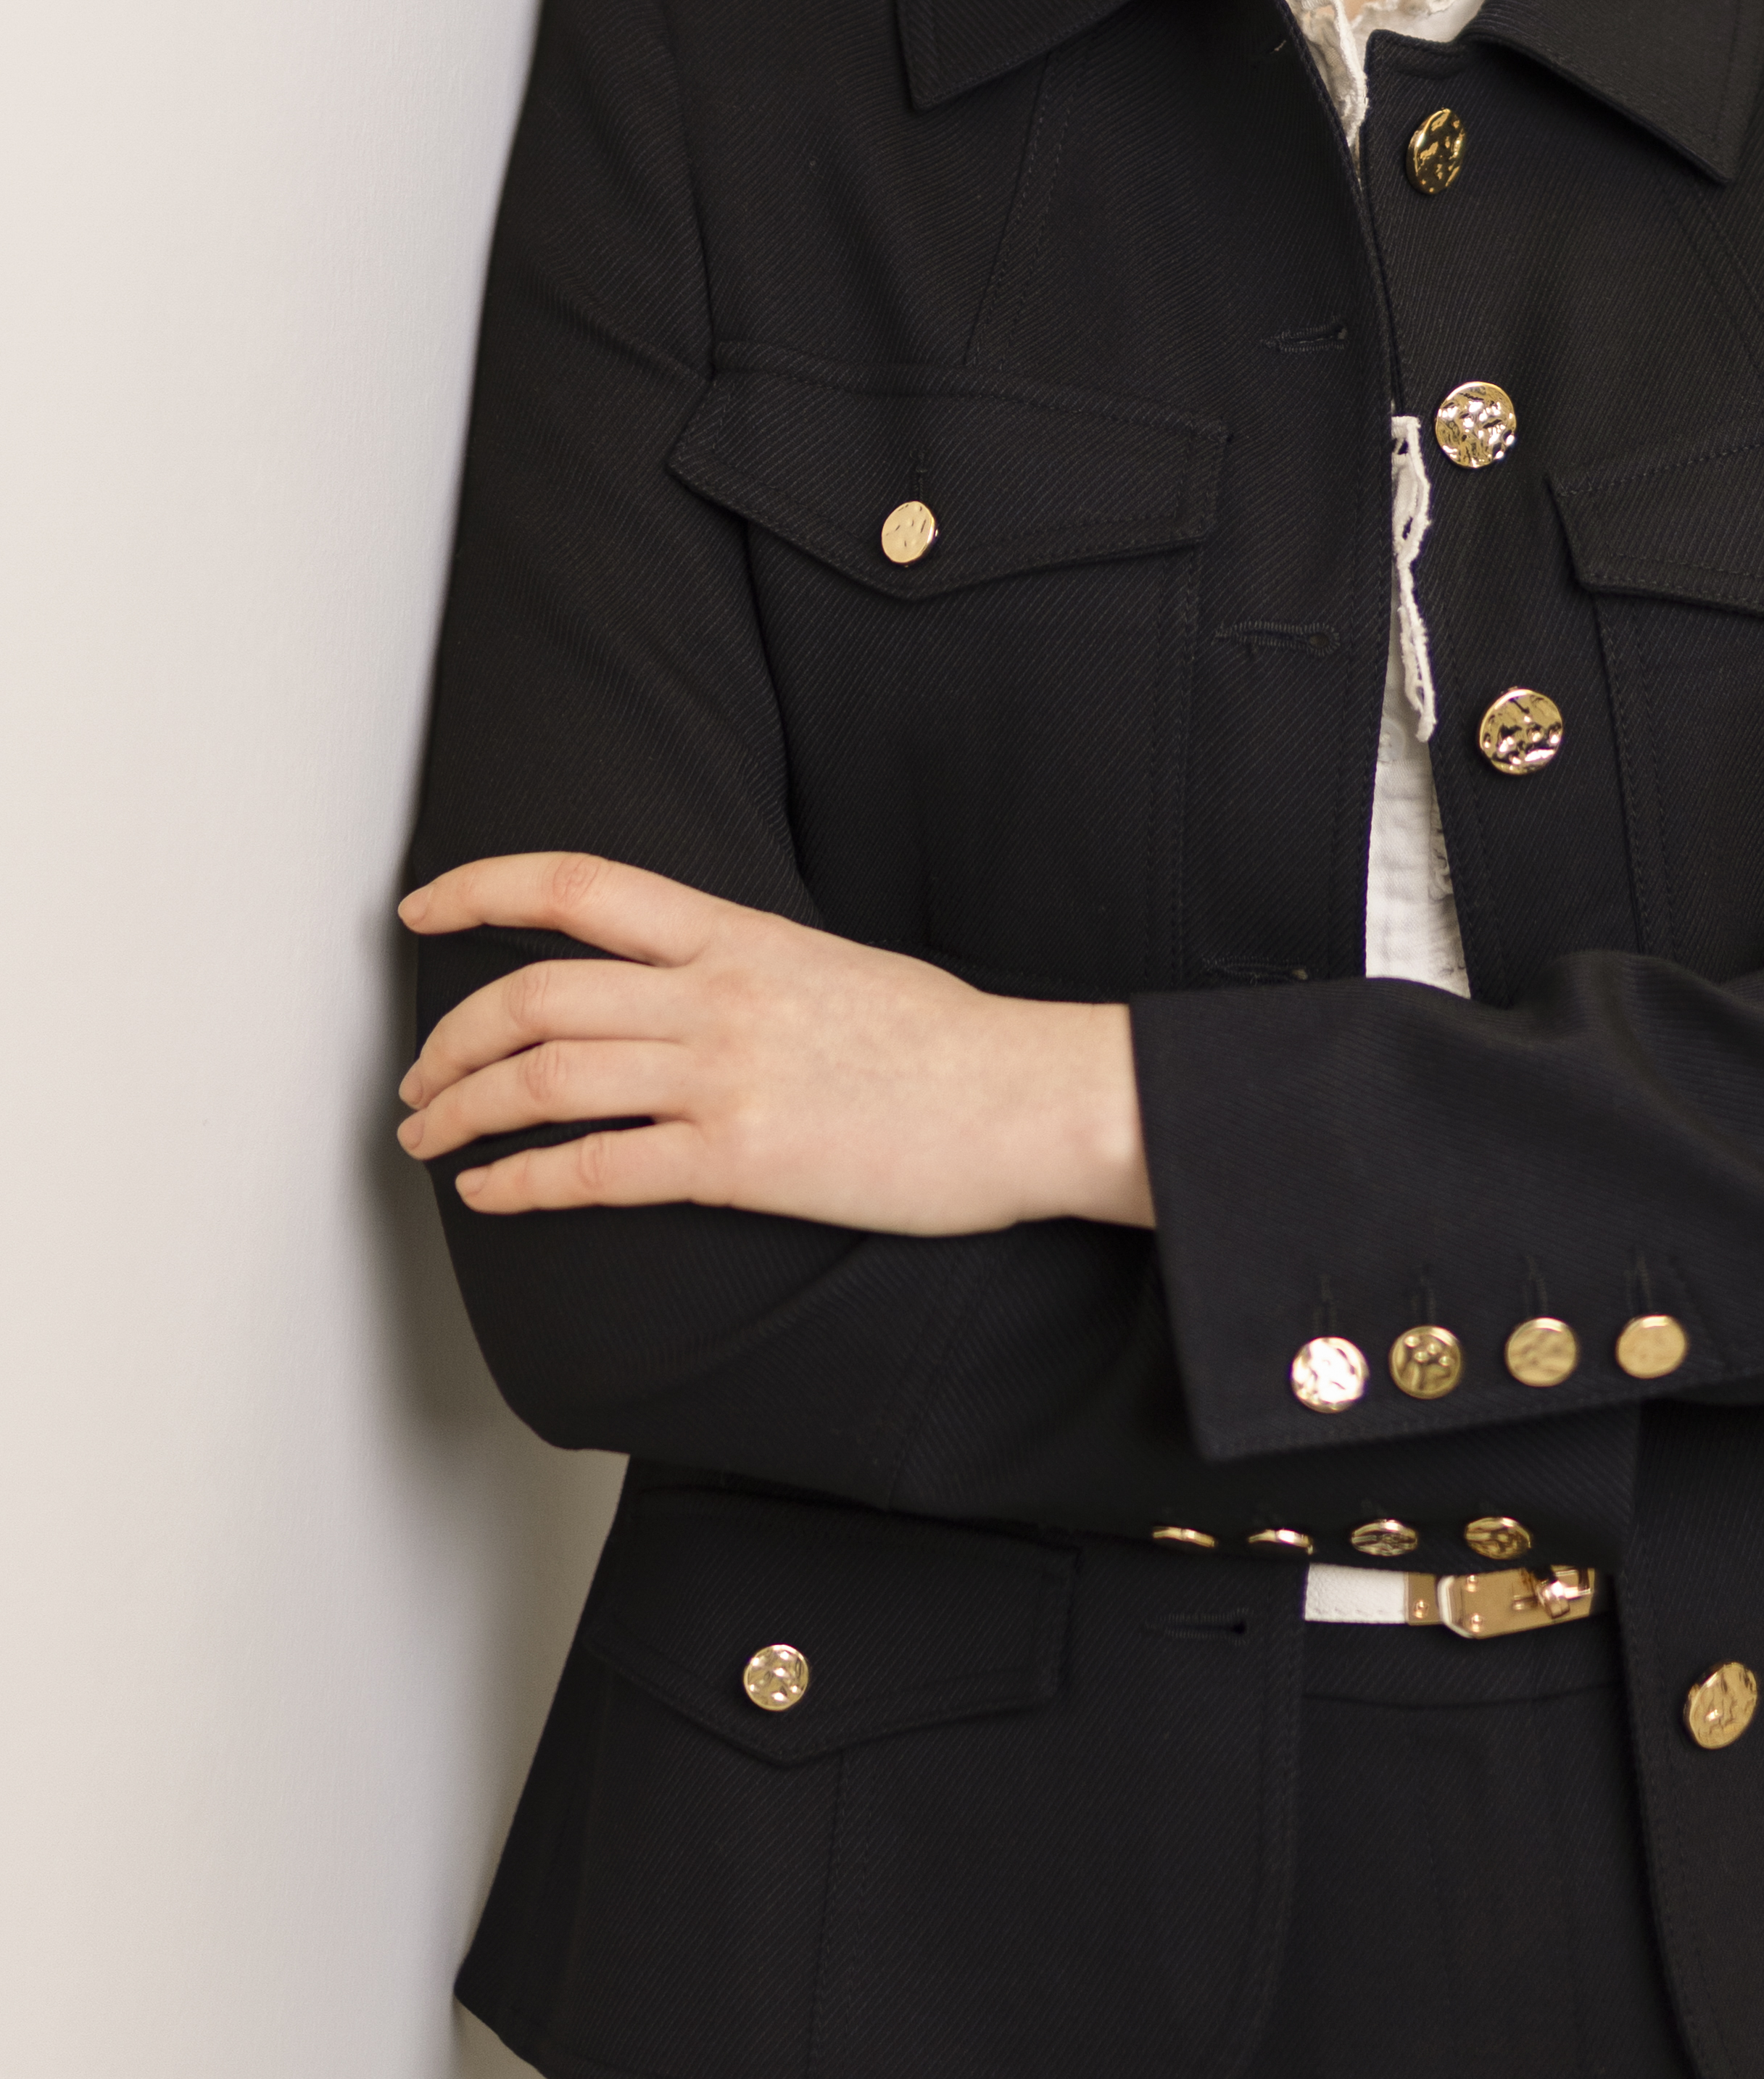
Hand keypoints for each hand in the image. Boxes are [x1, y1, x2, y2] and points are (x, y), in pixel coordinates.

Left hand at [394, 853, 1151, 1232]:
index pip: (581, 886)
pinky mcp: (742, 1159)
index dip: (482, 888)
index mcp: (740, 933)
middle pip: (535, 994)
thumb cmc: (947, 1046)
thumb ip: (745, 969)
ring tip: (429, 1137)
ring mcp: (727, 1075)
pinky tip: (490, 1192)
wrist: (1030, 1097)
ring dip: (464, 1111)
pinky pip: (597, 1168)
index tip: (421, 907)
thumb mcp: (833, 968)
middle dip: (451, 1038)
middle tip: (417, 1077)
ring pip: (546, 1079)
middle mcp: (719, 993)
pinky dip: (522, 1181)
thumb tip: (676, 987)